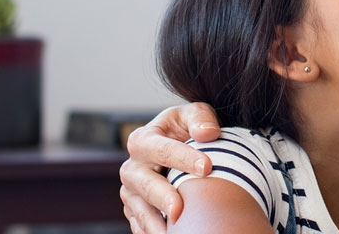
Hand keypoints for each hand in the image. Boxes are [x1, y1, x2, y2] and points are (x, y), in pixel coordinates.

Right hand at [119, 103, 222, 233]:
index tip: (206, 167)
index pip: (161, 149)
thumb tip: (208, 133)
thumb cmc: (186, 130)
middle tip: (180, 209)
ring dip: (156, 223)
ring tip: (177, 229)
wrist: (176, 150)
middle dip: (162, 197)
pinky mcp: (135, 213)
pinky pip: (141, 227)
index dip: (183, 158)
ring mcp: (131, 193)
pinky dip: (154, 232)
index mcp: (143, 140)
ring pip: (141, 211)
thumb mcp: (193, 115)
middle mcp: (132, 168)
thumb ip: (200, 118)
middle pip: (145, 184)